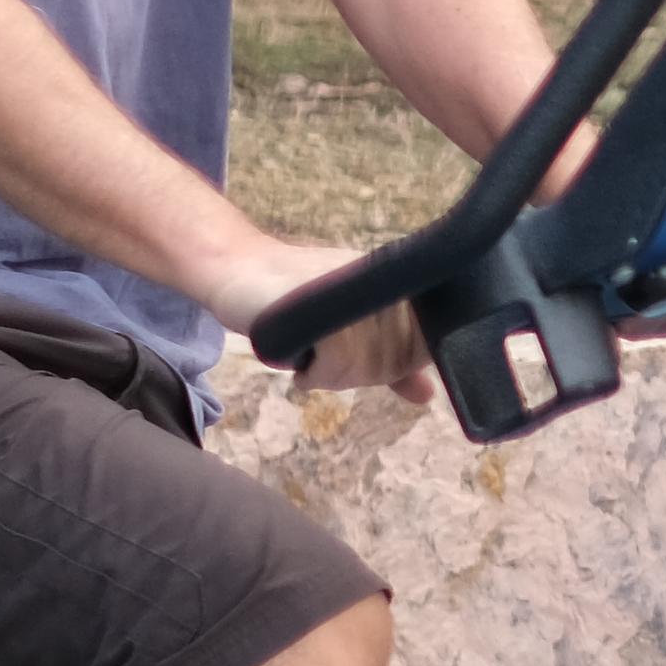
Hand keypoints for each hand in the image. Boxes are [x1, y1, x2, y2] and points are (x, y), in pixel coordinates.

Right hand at [230, 239, 438, 403]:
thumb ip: (392, 364)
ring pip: (370, 361)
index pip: (423, 348)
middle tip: (322, 356)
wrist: (238, 271)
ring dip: (332, 374)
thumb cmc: (296, 303)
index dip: (392, 368)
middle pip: (396, 360)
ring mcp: (356, 281)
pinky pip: (339, 356)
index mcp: (401, 284)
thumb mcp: (351, 338)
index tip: (358, 361)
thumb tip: (426, 395)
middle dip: (357, 374)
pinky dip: (315, 371)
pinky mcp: (322, 293)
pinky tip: (296, 355)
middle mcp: (386, 277)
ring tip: (307, 351)